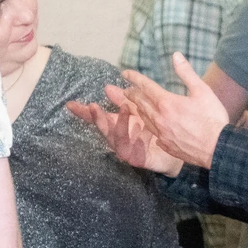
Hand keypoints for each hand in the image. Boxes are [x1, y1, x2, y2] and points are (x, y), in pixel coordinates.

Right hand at [67, 95, 183, 175]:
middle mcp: (118, 139)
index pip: (97, 118)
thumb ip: (124, 100)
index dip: (84, 112)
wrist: (177, 148)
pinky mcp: (138, 160)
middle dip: (97, 118)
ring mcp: (126, 151)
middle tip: (93, 106)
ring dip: (119, 124)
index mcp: (117, 126)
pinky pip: (133, 151)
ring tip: (125, 109)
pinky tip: (140, 128)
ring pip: (117, 139)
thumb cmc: (156, 129)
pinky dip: (135, 139)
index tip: (70, 104)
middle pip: (104, 129)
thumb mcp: (140, 110)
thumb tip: (108, 87)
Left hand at [113, 54, 230, 168]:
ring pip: (145, 119)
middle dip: (132, 95)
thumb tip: (176, 56)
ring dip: (138, 110)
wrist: (217, 148)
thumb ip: (186, 73)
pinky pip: (154, 134)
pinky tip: (152, 127)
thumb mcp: (202, 91)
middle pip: (141, 103)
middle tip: (127, 90)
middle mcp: (159, 118)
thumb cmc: (212, 118)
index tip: (125, 73)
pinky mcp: (167, 146)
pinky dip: (150, 126)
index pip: (145, 86)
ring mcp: (161, 134)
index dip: (134, 78)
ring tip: (136, 105)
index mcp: (166, 102)